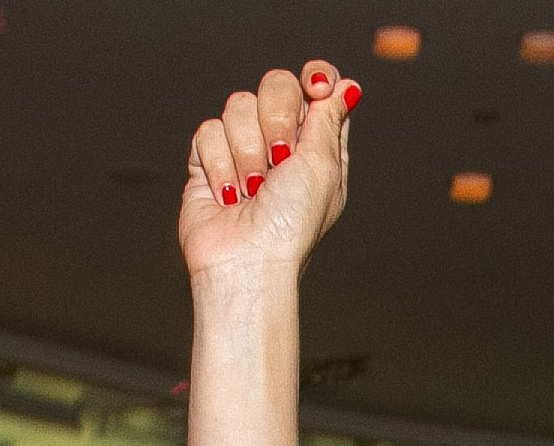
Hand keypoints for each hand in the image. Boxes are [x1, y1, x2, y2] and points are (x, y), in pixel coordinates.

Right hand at [178, 61, 356, 288]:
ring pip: (239, 106)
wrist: (247, 260)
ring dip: (248, 151)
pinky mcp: (208, 160)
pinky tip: (229, 193)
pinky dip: (220, 165)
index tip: (316, 88)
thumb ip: (329, 117)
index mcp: (317, 144)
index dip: (316, 78)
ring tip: (253, 188)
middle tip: (281, 157)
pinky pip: (209, 131)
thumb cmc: (291, 225)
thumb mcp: (324, 166)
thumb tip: (346, 85)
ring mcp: (243, 148)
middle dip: (278, 117)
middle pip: (276, 84)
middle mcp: (282, 142)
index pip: (318, 86)